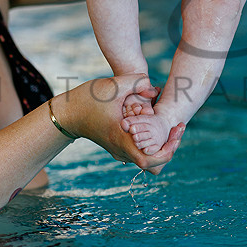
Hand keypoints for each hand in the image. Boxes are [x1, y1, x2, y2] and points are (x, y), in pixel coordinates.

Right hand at [64, 75, 180, 171]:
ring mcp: (118, 150)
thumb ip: (136, 82)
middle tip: (178, 129)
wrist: (67, 114)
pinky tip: (155, 125)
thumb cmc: (87, 100)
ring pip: (146, 159)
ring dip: (161, 145)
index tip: (176, 131)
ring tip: (171, 127)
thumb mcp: (112, 86)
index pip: (150, 160)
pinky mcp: (117, 146)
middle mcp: (121, 150)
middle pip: (153, 163)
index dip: (168, 150)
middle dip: (170, 147)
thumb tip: (154, 87)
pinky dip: (150, 143)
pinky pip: (139, 152)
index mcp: (121, 139)